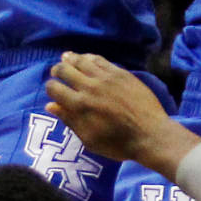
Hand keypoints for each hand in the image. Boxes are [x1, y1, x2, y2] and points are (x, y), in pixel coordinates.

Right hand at [46, 53, 194, 173]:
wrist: (150, 134)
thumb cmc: (118, 143)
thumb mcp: (89, 139)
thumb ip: (69, 120)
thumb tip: (50, 105)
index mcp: (79, 105)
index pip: (54, 88)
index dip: (50, 88)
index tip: (53, 91)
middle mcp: (89, 87)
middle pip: (65, 70)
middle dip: (57, 70)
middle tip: (57, 72)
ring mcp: (106, 78)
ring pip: (82, 60)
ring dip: (71, 59)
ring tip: (66, 58)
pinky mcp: (120, 73)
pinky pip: (100, 60)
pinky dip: (89, 57)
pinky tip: (85, 58)